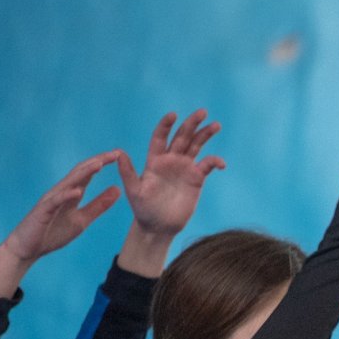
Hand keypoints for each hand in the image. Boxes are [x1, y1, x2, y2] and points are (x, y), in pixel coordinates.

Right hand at [0, 153, 121, 299]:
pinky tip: (77, 191)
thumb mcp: (82, 219)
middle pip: (80, 172)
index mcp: (70, 193)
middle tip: (115, 153)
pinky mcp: (42, 212)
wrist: (28, 249)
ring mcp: (50, 200)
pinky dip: (66, 195)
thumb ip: (99, 205)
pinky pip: (55, 202)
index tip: (119, 155)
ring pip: (68, 183)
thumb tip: (118, 190)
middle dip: (97, 162)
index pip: (87, 174)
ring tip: (99, 164)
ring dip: (83, 173)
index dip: (102, 163)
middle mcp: (60, 192)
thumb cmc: (53, 233)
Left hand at [117, 110, 225, 239]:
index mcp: (154, 160)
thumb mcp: (134, 191)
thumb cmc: (143, 209)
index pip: (160, 137)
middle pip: (182, 137)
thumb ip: (128, 172)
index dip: (166, 126)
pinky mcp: (196, 178)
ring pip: (196, 146)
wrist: (159, 226)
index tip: (173, 115)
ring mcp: (184, 168)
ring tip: (216, 125)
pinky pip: (207, 165)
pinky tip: (220, 164)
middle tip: (202, 112)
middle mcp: (170, 160)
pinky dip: (215, 162)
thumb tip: (118, 153)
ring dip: (205, 135)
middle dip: (191, 124)